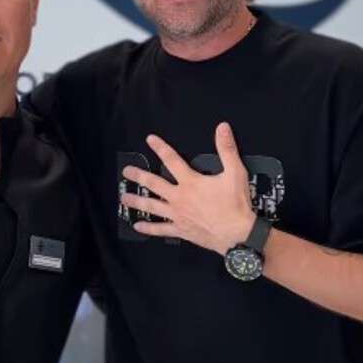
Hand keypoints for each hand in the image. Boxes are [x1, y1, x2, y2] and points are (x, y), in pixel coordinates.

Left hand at [120, 122, 255, 254]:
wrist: (237, 234)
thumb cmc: (235, 205)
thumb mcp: (235, 172)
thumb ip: (227, 149)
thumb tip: (222, 129)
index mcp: (191, 182)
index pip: (172, 160)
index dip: (160, 148)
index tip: (150, 140)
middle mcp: (180, 198)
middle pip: (154, 183)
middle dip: (138, 176)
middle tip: (127, 171)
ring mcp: (178, 214)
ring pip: (152, 206)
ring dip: (137, 201)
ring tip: (124, 198)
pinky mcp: (180, 229)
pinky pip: (160, 229)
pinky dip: (149, 228)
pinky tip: (138, 226)